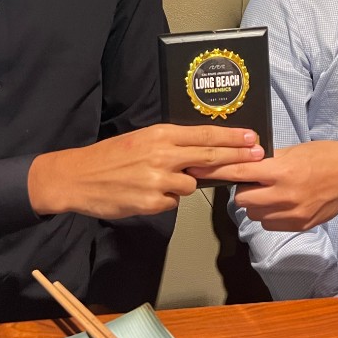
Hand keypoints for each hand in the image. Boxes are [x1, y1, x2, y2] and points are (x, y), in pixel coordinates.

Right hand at [28, 124, 263, 218]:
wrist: (78, 176)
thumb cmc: (111, 156)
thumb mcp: (142, 140)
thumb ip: (171, 145)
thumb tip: (201, 152)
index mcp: (160, 135)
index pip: (205, 136)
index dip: (232, 138)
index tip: (252, 138)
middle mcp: (163, 155)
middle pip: (210, 157)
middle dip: (237, 157)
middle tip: (258, 155)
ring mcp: (158, 180)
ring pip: (191, 185)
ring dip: (183, 185)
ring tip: (156, 180)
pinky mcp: (151, 202)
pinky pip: (172, 203)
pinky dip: (164, 200)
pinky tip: (144, 193)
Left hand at [190, 140, 337, 230]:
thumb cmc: (324, 156)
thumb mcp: (294, 151)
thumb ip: (268, 161)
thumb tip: (244, 162)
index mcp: (282, 171)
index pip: (239, 172)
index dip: (216, 171)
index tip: (197, 170)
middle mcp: (285, 195)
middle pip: (242, 199)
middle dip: (241, 189)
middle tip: (251, 180)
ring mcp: (293, 214)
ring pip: (254, 214)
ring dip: (254, 203)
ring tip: (268, 190)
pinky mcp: (300, 225)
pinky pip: (270, 224)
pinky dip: (268, 214)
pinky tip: (279, 202)